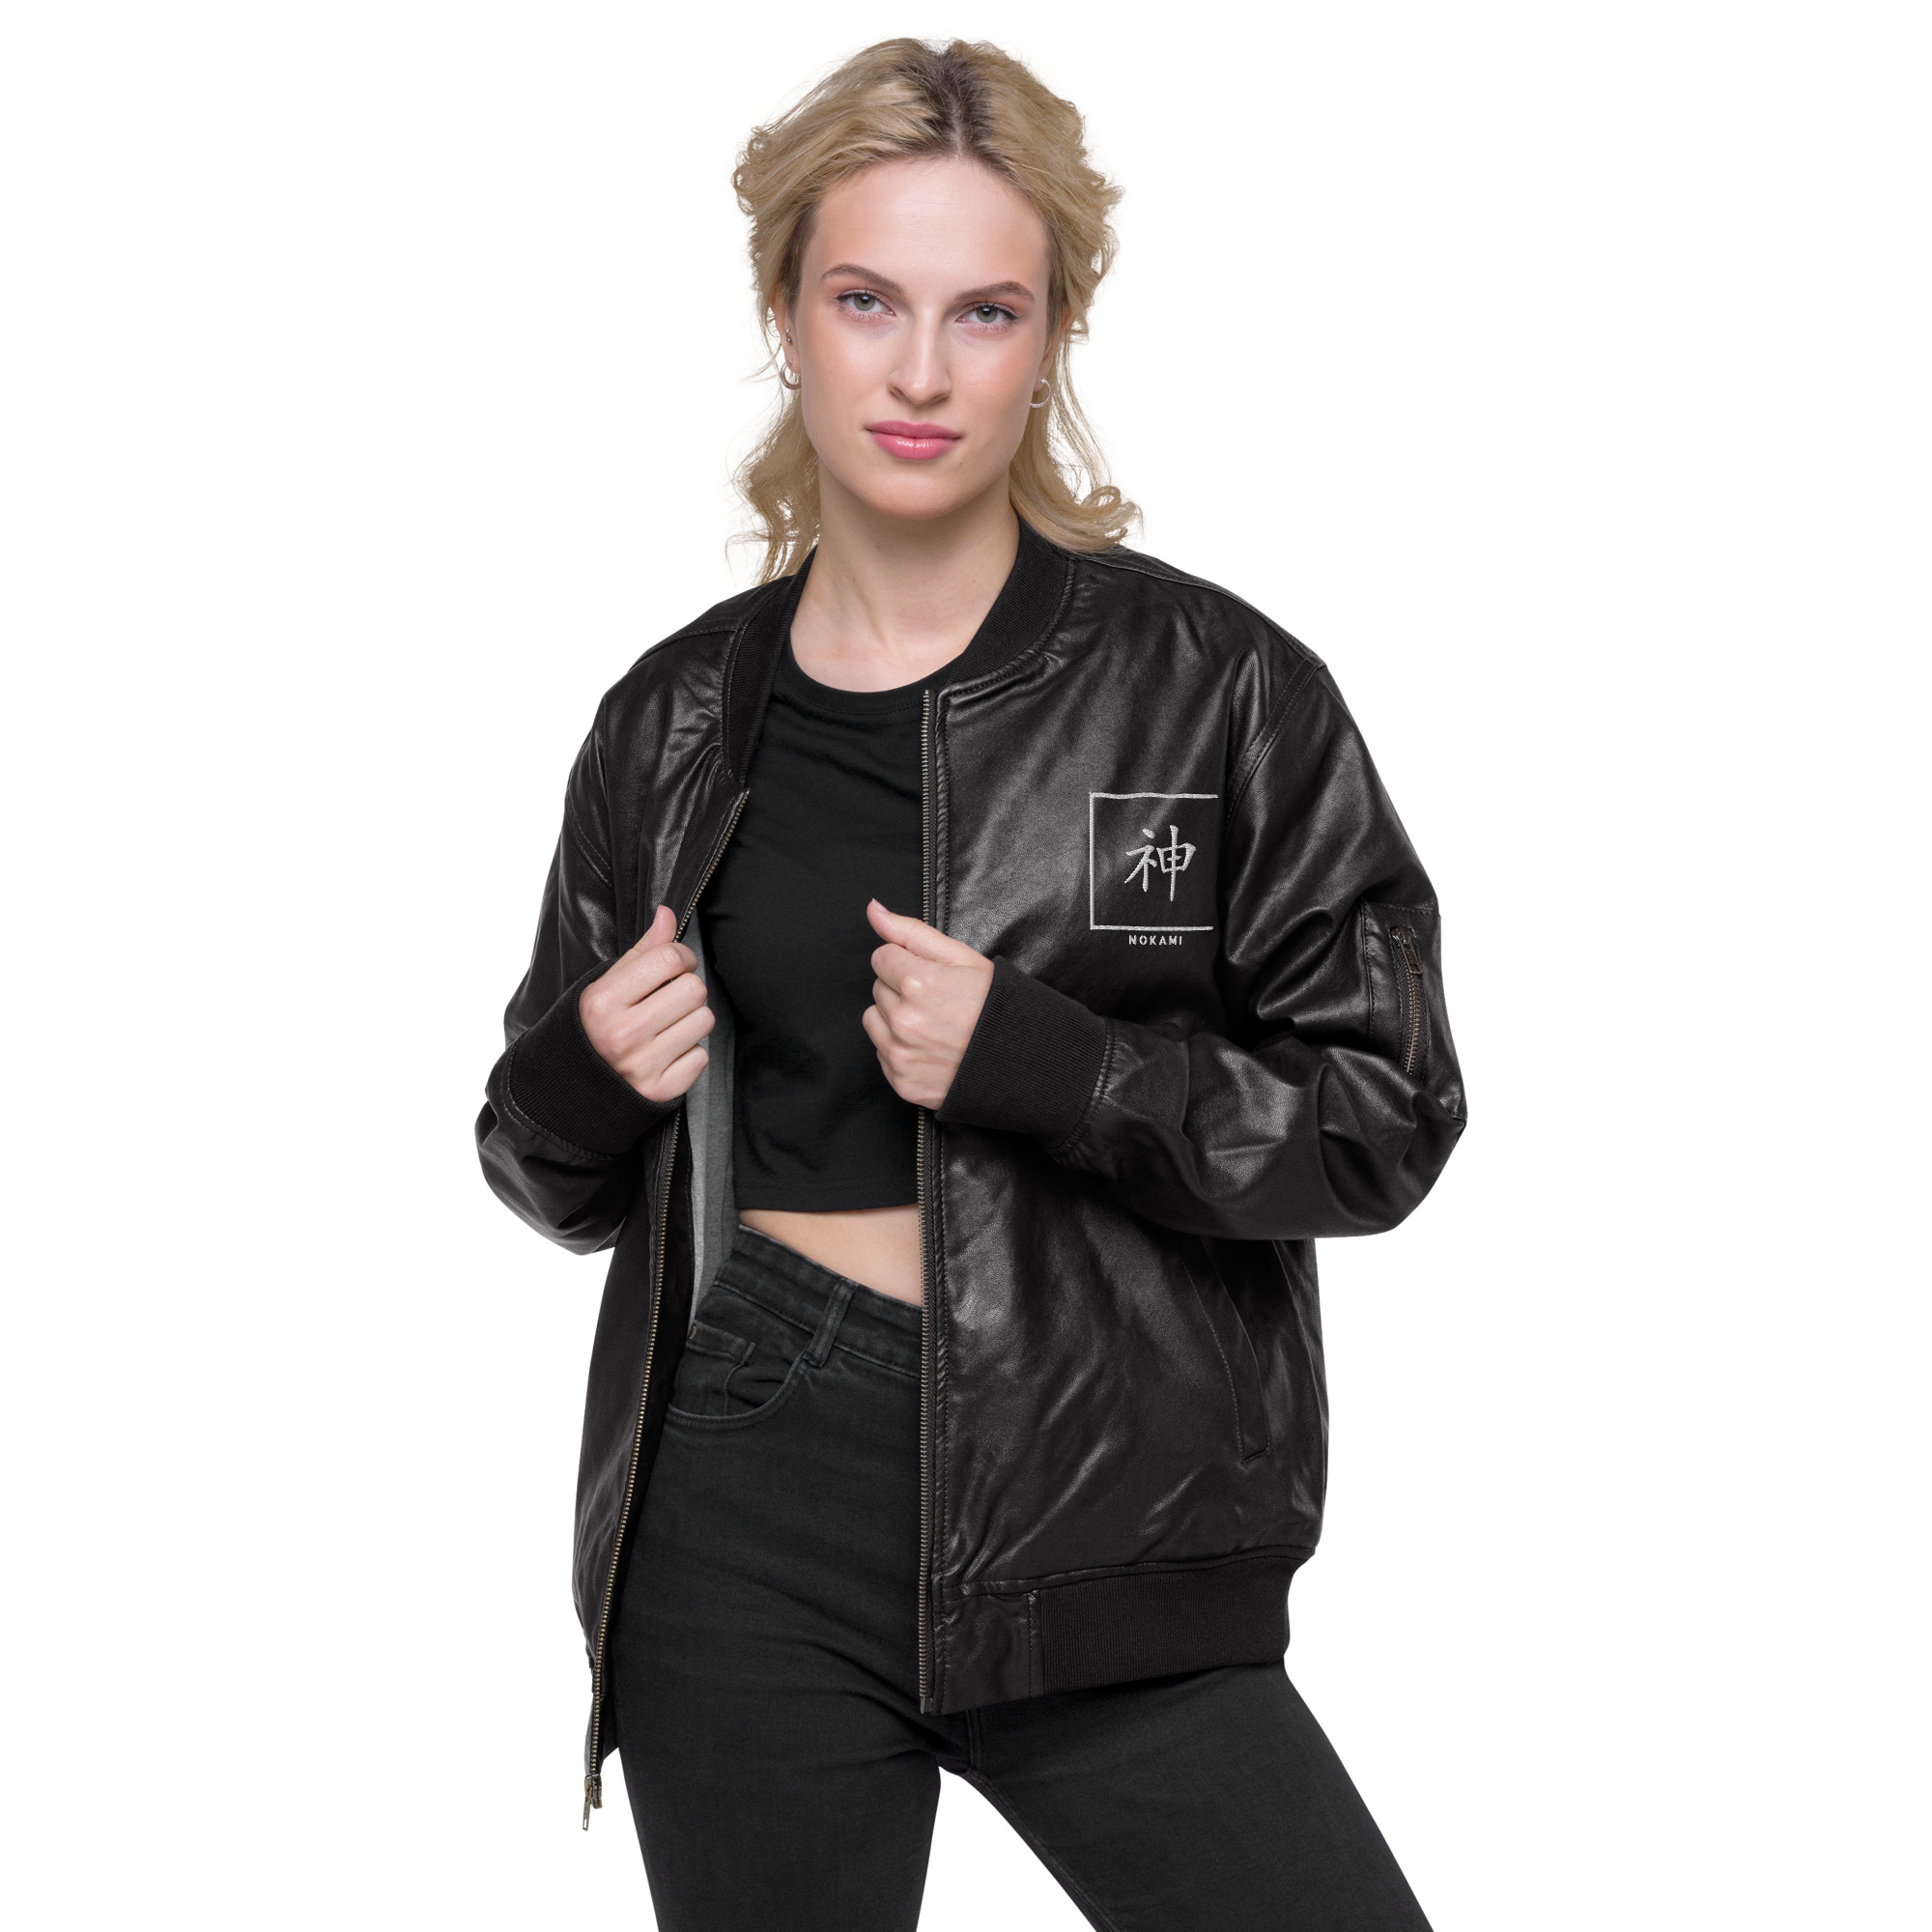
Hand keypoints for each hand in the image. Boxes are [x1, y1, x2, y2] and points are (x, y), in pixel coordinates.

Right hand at [578, 903, 713, 1103]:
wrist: (578, 1087)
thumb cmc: (598, 1026)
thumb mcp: (608, 985)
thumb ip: (643, 950)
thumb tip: (667, 913)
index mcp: (603, 1001)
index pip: (669, 958)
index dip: (681, 957)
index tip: (676, 965)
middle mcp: (621, 1034)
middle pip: (694, 989)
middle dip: (687, 990)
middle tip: (669, 999)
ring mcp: (642, 1066)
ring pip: (704, 1021)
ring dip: (691, 1020)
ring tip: (667, 1026)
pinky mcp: (660, 1090)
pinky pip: (702, 1056)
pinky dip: (690, 1053)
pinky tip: (667, 1053)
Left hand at [862, 899, 994, 1109]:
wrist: (1023, 1061)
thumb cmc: (996, 1005)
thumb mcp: (962, 957)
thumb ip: (911, 932)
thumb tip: (872, 909)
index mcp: (918, 984)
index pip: (881, 959)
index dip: (906, 963)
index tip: (931, 976)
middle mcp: (904, 1021)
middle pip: (879, 989)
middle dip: (902, 990)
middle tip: (939, 1002)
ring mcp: (902, 1055)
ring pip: (874, 1021)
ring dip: (894, 1020)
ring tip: (933, 1025)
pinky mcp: (902, 1082)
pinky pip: (882, 1054)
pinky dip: (901, 1049)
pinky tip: (931, 1048)